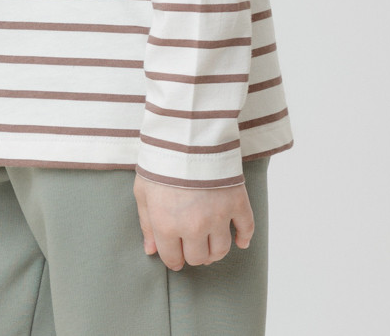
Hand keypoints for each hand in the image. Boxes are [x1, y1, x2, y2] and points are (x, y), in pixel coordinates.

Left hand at [133, 172, 252, 269]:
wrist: (188, 132)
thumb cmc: (161, 160)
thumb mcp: (143, 190)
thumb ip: (147, 223)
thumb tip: (151, 250)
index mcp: (167, 225)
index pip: (173, 258)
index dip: (174, 259)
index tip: (176, 255)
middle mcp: (193, 227)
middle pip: (198, 257)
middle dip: (193, 254)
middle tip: (192, 245)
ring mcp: (218, 216)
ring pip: (221, 250)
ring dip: (215, 251)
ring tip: (210, 243)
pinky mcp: (237, 202)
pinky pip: (246, 229)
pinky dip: (244, 238)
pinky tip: (240, 241)